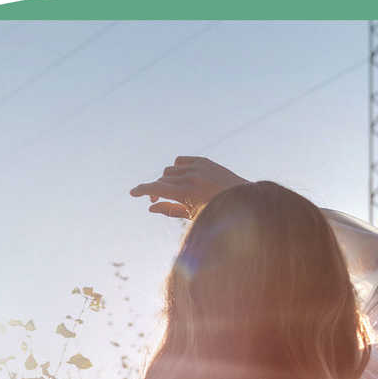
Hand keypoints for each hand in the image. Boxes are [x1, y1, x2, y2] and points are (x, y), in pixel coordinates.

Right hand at [129, 156, 247, 218]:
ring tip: (173, 191)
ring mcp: (198, 167)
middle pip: (161, 179)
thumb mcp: (192, 217)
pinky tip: (181, 178)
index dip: (142, 190)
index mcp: (186, 193)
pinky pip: (181, 161)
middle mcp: (191, 177)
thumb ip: (169, 211)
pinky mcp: (205, 161)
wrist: (245, 202)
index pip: (156, 187)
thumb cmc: (218, 215)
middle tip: (156, 200)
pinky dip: (177, 168)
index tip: (132, 193)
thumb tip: (150, 206)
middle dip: (156, 189)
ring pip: (170, 170)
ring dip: (167, 180)